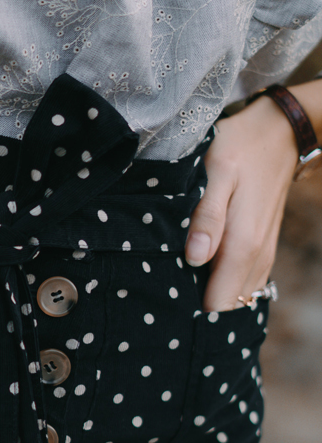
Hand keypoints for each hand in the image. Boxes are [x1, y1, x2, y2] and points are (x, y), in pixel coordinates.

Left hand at [184, 86, 320, 310]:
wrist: (277, 134)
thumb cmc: (238, 149)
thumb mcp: (215, 174)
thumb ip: (207, 217)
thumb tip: (195, 259)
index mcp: (243, 243)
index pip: (219, 302)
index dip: (192, 309)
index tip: (165, 306)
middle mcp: (257, 255)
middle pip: (229, 304)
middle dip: (199, 307)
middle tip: (167, 298)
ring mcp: (264, 252)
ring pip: (241, 294)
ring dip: (214, 295)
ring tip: (180, 289)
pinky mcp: (264, 245)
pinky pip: (248, 279)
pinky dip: (227, 284)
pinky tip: (203, 275)